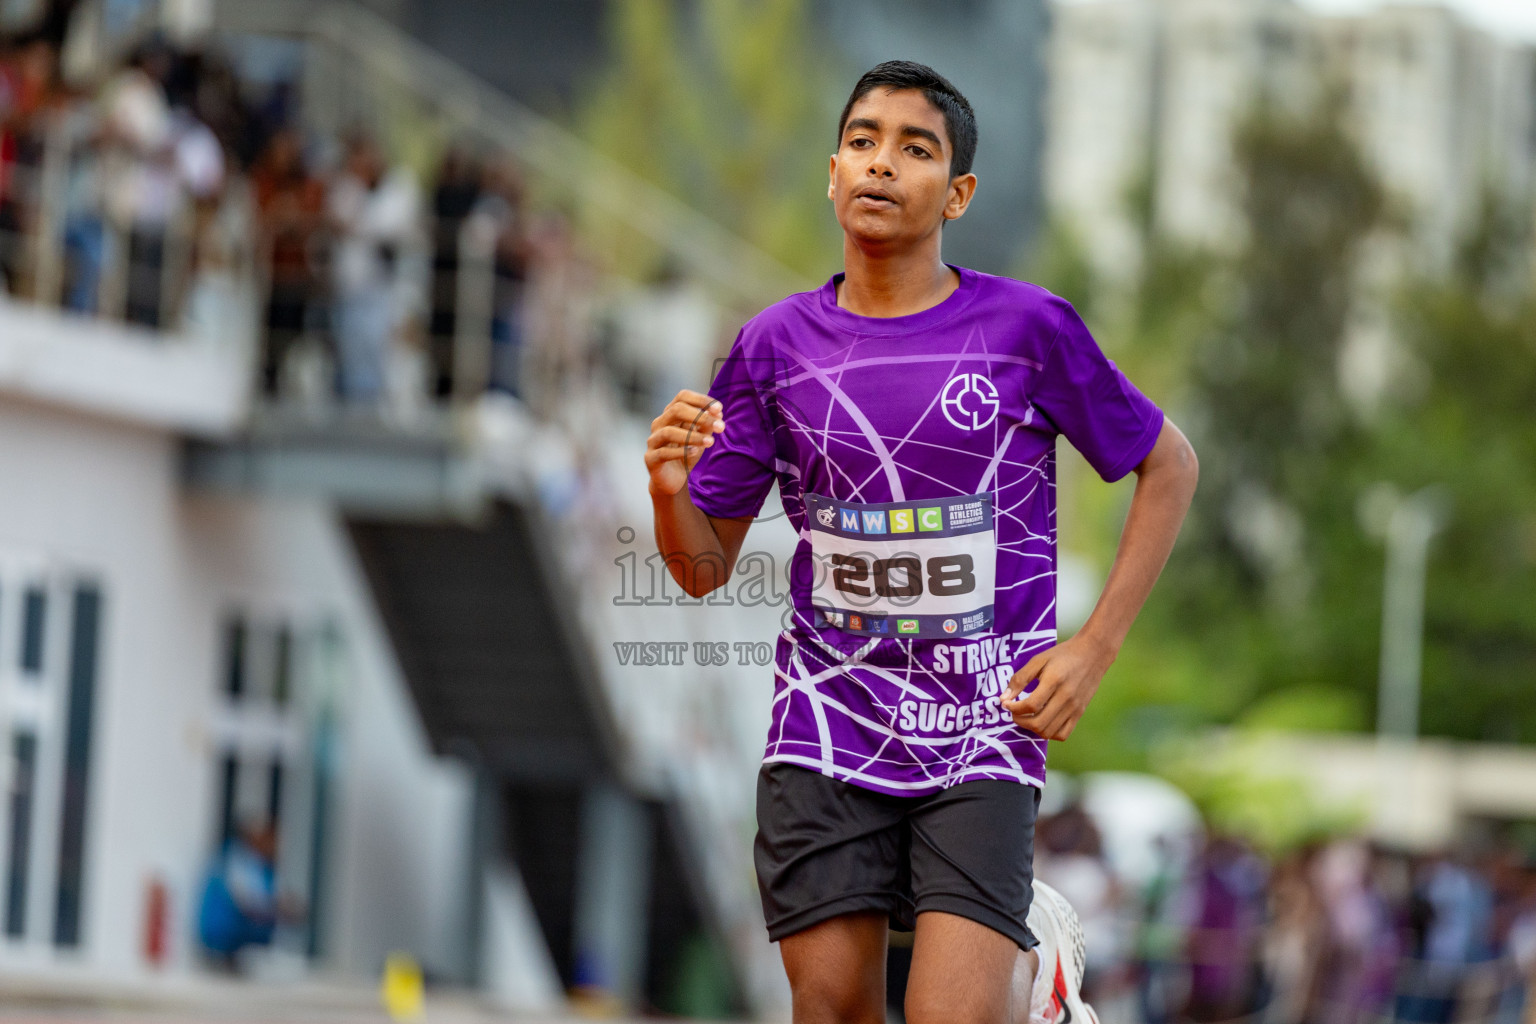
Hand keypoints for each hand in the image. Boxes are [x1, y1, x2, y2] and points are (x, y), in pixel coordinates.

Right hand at [646, 389, 725, 496]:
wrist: (673, 479)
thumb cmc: (687, 453)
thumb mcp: (701, 438)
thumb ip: (707, 426)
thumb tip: (717, 415)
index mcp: (671, 414)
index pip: (682, 397)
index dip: (701, 400)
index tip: (719, 409)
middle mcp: (660, 423)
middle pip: (676, 409)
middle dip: (700, 416)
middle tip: (719, 426)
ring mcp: (653, 440)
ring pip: (669, 431)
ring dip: (693, 436)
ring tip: (710, 442)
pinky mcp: (650, 458)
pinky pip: (664, 452)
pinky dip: (681, 451)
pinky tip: (695, 452)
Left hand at [999, 632, 1115, 740]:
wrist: (1093, 654)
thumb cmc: (1062, 655)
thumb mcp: (1038, 660)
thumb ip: (1020, 679)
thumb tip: (1003, 699)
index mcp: (1054, 681)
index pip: (1031, 705)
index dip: (1014, 708)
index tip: (1006, 704)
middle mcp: (1066, 697)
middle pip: (1039, 723)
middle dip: (1020, 721)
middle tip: (1014, 712)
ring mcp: (1075, 708)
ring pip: (1049, 732)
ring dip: (1032, 728)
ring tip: (1026, 717)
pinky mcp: (1080, 713)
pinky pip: (1063, 734)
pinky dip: (1049, 733)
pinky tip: (1042, 721)